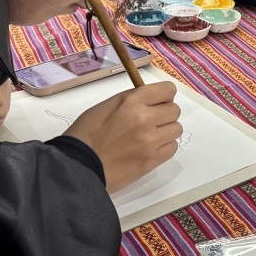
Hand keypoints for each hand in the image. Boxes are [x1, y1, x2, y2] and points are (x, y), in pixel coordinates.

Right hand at [65, 82, 181, 192]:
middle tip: (151, 121)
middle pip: (175, 110)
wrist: (79, 165)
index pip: (168, 90)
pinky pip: (172, 148)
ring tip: (149, 137)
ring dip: (166, 131)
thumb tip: (152, 101)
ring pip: (176, 129)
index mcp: (132, 101)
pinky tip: (149, 149)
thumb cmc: (86, 133)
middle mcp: (145, 118)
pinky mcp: (152, 160)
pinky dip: (164, 147)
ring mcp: (150, 141)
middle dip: (165, 114)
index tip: (158, 102)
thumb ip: (133, 100)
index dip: (164, 95)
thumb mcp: (107, 105)